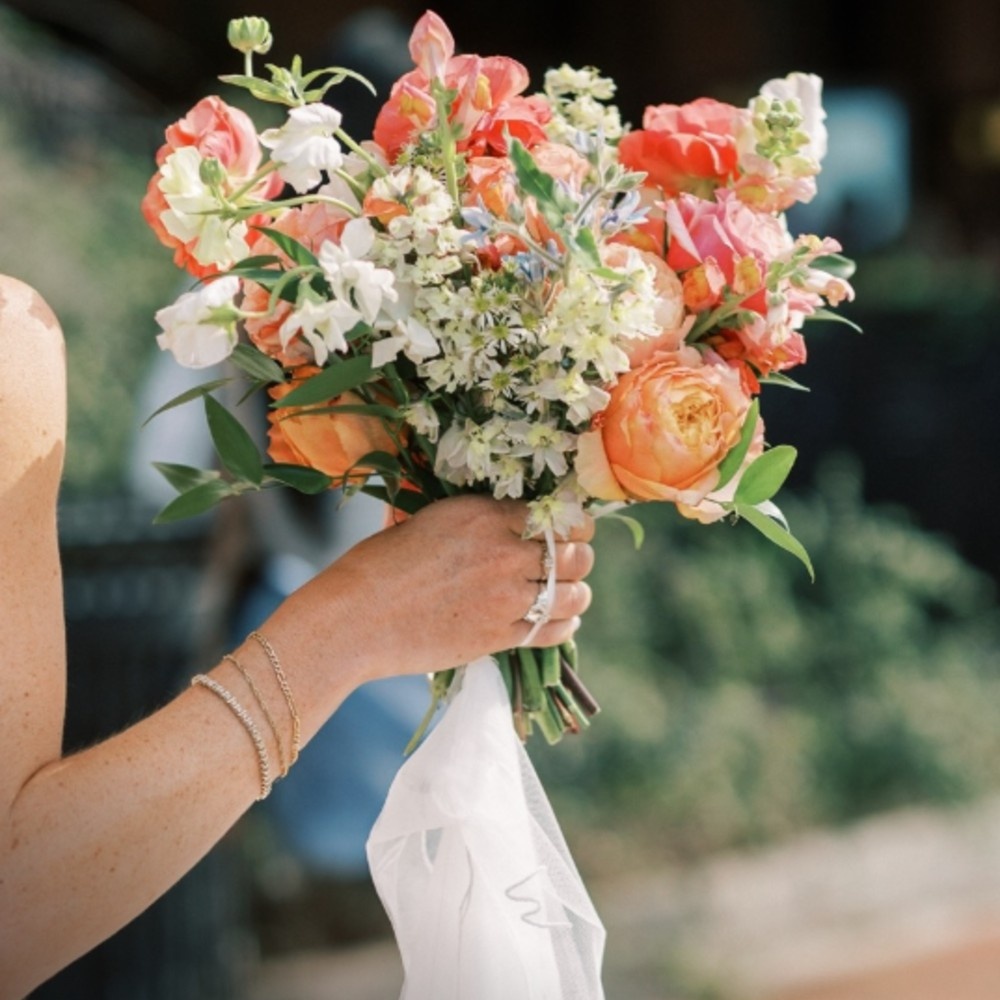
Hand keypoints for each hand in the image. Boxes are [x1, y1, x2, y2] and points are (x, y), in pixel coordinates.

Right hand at [281, 495, 594, 684]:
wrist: (353, 619)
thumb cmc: (377, 564)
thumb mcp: (427, 520)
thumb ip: (474, 518)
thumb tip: (503, 515)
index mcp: (484, 514)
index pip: (556, 514)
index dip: (572, 521)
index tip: (570, 527)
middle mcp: (503, 552)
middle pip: (573, 553)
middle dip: (578, 555)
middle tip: (569, 560)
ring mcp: (504, 598)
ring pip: (573, 593)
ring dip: (577, 592)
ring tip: (570, 592)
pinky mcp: (498, 637)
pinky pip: (554, 631)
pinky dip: (565, 624)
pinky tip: (562, 620)